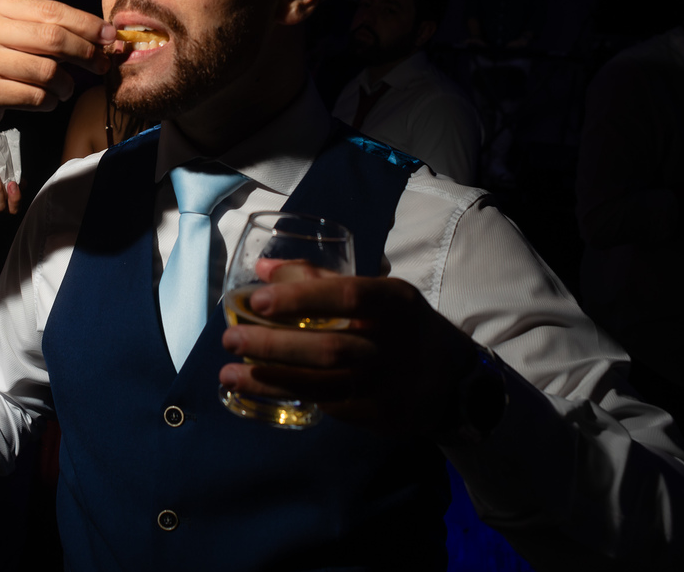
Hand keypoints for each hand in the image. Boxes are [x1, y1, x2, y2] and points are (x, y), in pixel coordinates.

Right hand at [0, 0, 114, 126]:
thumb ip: (49, 29)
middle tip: (101, 64)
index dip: (85, 24)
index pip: (50, 10)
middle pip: (51, 38)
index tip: (109, 36)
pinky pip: (35, 97)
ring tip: (66, 88)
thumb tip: (103, 37)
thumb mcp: (14, 34)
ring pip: (46, 72)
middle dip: (84, 52)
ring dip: (67, 84)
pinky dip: (51, 101)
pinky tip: (48, 100)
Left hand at [218, 262, 475, 434]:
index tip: (256, 299)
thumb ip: (320, 277)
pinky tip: (256, 388)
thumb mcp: (379, 292)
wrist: (454, 382)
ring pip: (322, 384)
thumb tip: (262, 269)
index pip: (346, 296)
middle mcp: (390, 345)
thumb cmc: (403, 325)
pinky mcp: (375, 414)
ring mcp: (384, 385)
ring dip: (269, 379)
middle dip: (272, 345)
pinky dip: (286, 395)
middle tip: (230, 339)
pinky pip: (324, 404)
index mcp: (393, 303)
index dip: (300, 297)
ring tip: (228, 373)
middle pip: (328, 347)